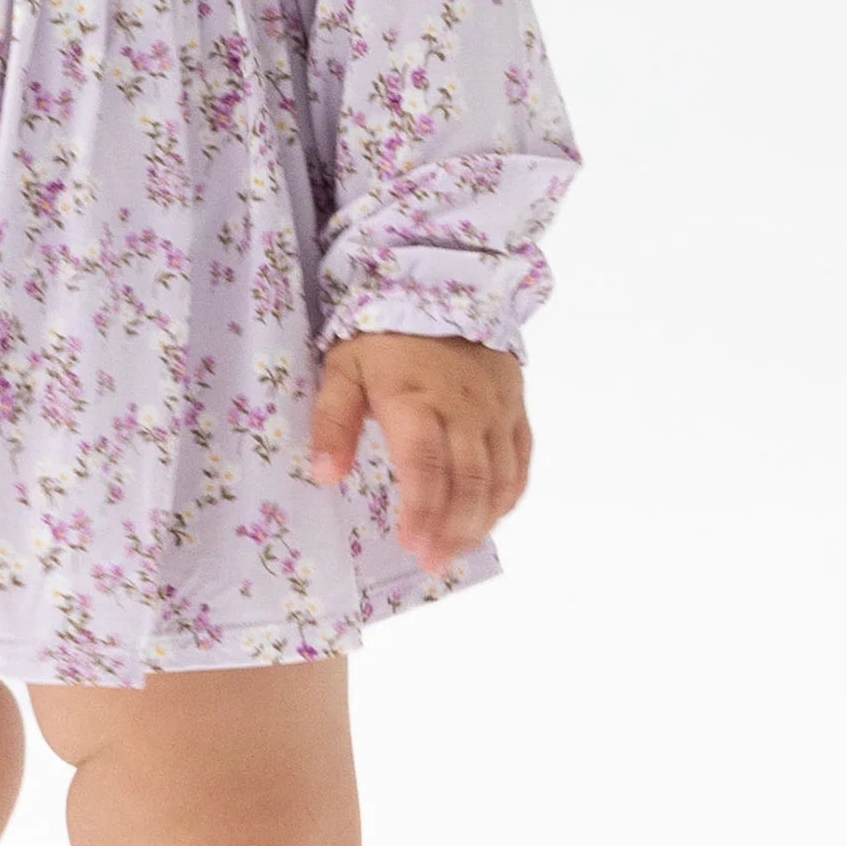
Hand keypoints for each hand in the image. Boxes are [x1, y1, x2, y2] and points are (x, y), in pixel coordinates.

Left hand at [308, 330, 532, 572]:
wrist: (439, 283)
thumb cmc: (382, 335)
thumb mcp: (343, 368)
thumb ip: (333, 421)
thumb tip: (326, 476)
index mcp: (416, 401)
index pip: (425, 466)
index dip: (422, 510)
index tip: (412, 545)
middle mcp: (464, 410)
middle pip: (467, 480)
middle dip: (452, 528)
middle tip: (434, 562)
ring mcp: (495, 410)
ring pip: (499, 476)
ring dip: (481, 520)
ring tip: (458, 551)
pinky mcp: (515, 407)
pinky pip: (520, 459)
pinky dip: (509, 494)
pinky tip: (491, 518)